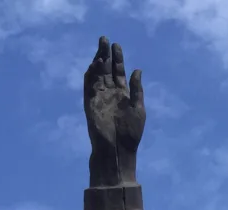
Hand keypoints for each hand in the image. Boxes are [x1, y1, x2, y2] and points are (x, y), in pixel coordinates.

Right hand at [84, 36, 144, 186]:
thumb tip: (137, 70)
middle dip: (105, 54)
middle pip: (106, 69)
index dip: (118, 58)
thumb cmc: (131, 134)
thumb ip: (137, 90)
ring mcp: (99, 98)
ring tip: (100, 48)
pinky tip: (95, 64)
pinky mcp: (90, 104)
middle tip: (105, 39)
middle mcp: (109, 93)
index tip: (117, 45)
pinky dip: (91, 75)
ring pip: (97, 75)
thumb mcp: (139, 109)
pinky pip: (89, 86)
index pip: (118, 72)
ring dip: (98, 61)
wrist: (118, 151)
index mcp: (122, 94)